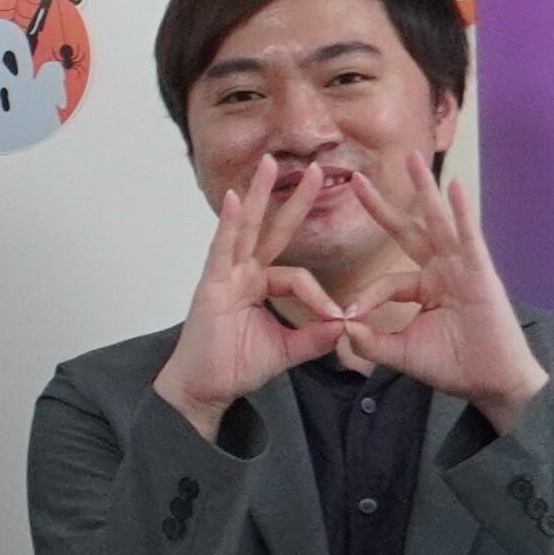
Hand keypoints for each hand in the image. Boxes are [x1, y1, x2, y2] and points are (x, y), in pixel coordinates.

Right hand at [147, 154, 344, 436]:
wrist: (204, 390)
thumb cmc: (235, 368)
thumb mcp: (288, 349)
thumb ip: (317, 336)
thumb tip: (349, 325)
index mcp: (258, 287)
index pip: (298, 276)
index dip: (321, 295)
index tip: (339, 318)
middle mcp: (241, 275)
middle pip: (271, 230)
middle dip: (293, 199)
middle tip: (318, 169)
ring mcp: (223, 277)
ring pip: (247, 230)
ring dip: (259, 195)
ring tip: (269, 164)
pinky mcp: (210, 286)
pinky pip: (222, 249)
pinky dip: (229, 225)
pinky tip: (236, 200)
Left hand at [327, 150, 547, 424]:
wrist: (492, 384)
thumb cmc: (453, 366)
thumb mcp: (400, 353)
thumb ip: (369, 341)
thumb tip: (340, 327)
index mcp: (425, 288)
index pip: (385, 282)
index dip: (363, 298)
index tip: (345, 317)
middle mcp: (443, 271)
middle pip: (409, 231)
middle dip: (383, 206)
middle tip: (358, 177)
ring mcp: (464, 269)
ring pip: (438, 223)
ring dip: (425, 190)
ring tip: (412, 159)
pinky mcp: (482, 274)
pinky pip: (469, 238)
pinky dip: (462, 212)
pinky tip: (455, 186)